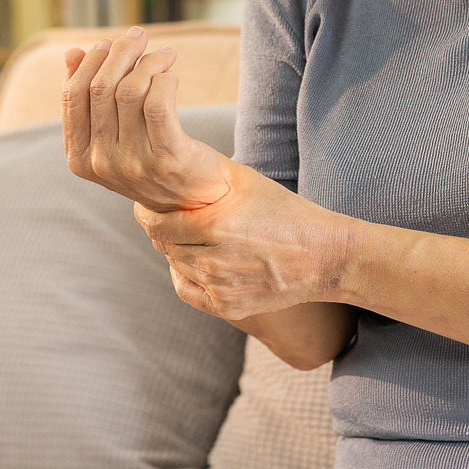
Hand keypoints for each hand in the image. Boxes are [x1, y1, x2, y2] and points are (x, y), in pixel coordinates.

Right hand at [61, 26, 232, 212]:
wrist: (196, 198)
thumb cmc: (151, 155)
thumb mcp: (113, 133)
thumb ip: (90, 97)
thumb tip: (72, 53)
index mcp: (79, 158)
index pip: (72, 96)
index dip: (90, 63)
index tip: (109, 43)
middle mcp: (102, 163)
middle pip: (101, 88)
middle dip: (120, 52)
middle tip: (138, 36)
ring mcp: (133, 164)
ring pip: (130, 90)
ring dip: (148, 61)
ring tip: (164, 55)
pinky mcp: (167, 158)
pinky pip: (157, 102)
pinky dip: (164, 78)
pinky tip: (171, 75)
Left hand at [137, 165, 352, 321]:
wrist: (324, 257)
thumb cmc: (286, 212)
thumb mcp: (248, 182)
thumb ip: (207, 176)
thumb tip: (171, 160)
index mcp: (216, 226)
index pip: (158, 225)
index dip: (147, 215)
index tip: (145, 207)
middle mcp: (214, 261)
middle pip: (165, 246)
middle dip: (161, 231)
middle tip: (165, 219)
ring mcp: (221, 288)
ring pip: (177, 266)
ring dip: (177, 251)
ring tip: (189, 236)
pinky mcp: (229, 308)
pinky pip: (189, 291)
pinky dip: (185, 276)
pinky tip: (192, 262)